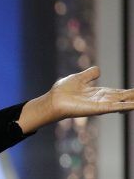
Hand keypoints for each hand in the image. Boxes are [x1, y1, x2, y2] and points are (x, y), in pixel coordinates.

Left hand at [17, 66, 133, 132]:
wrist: (53, 100)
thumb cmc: (62, 91)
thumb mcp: (79, 78)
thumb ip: (90, 74)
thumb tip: (99, 69)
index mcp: (98, 93)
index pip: (118, 93)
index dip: (128, 93)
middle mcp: (102, 100)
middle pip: (122, 98)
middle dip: (133, 97)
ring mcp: (100, 105)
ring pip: (121, 103)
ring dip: (132, 102)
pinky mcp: (97, 109)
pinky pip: (114, 107)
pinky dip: (124, 106)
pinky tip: (133, 105)